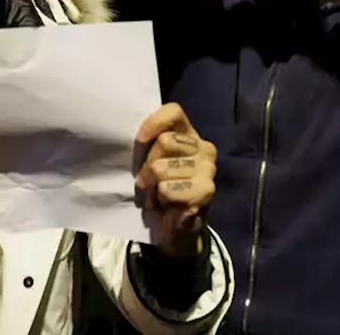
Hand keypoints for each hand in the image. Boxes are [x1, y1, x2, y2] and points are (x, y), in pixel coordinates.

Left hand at [135, 103, 216, 256]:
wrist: (176, 227)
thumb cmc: (160, 188)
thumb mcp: (153, 160)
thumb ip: (150, 143)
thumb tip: (131, 135)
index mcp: (190, 134)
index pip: (174, 112)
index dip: (153, 123)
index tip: (139, 140)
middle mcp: (205, 148)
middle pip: (164, 141)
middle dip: (147, 164)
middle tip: (148, 179)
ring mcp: (208, 169)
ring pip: (161, 167)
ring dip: (151, 185)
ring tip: (157, 193)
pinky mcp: (206, 191)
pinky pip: (167, 188)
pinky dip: (159, 198)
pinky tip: (166, 204)